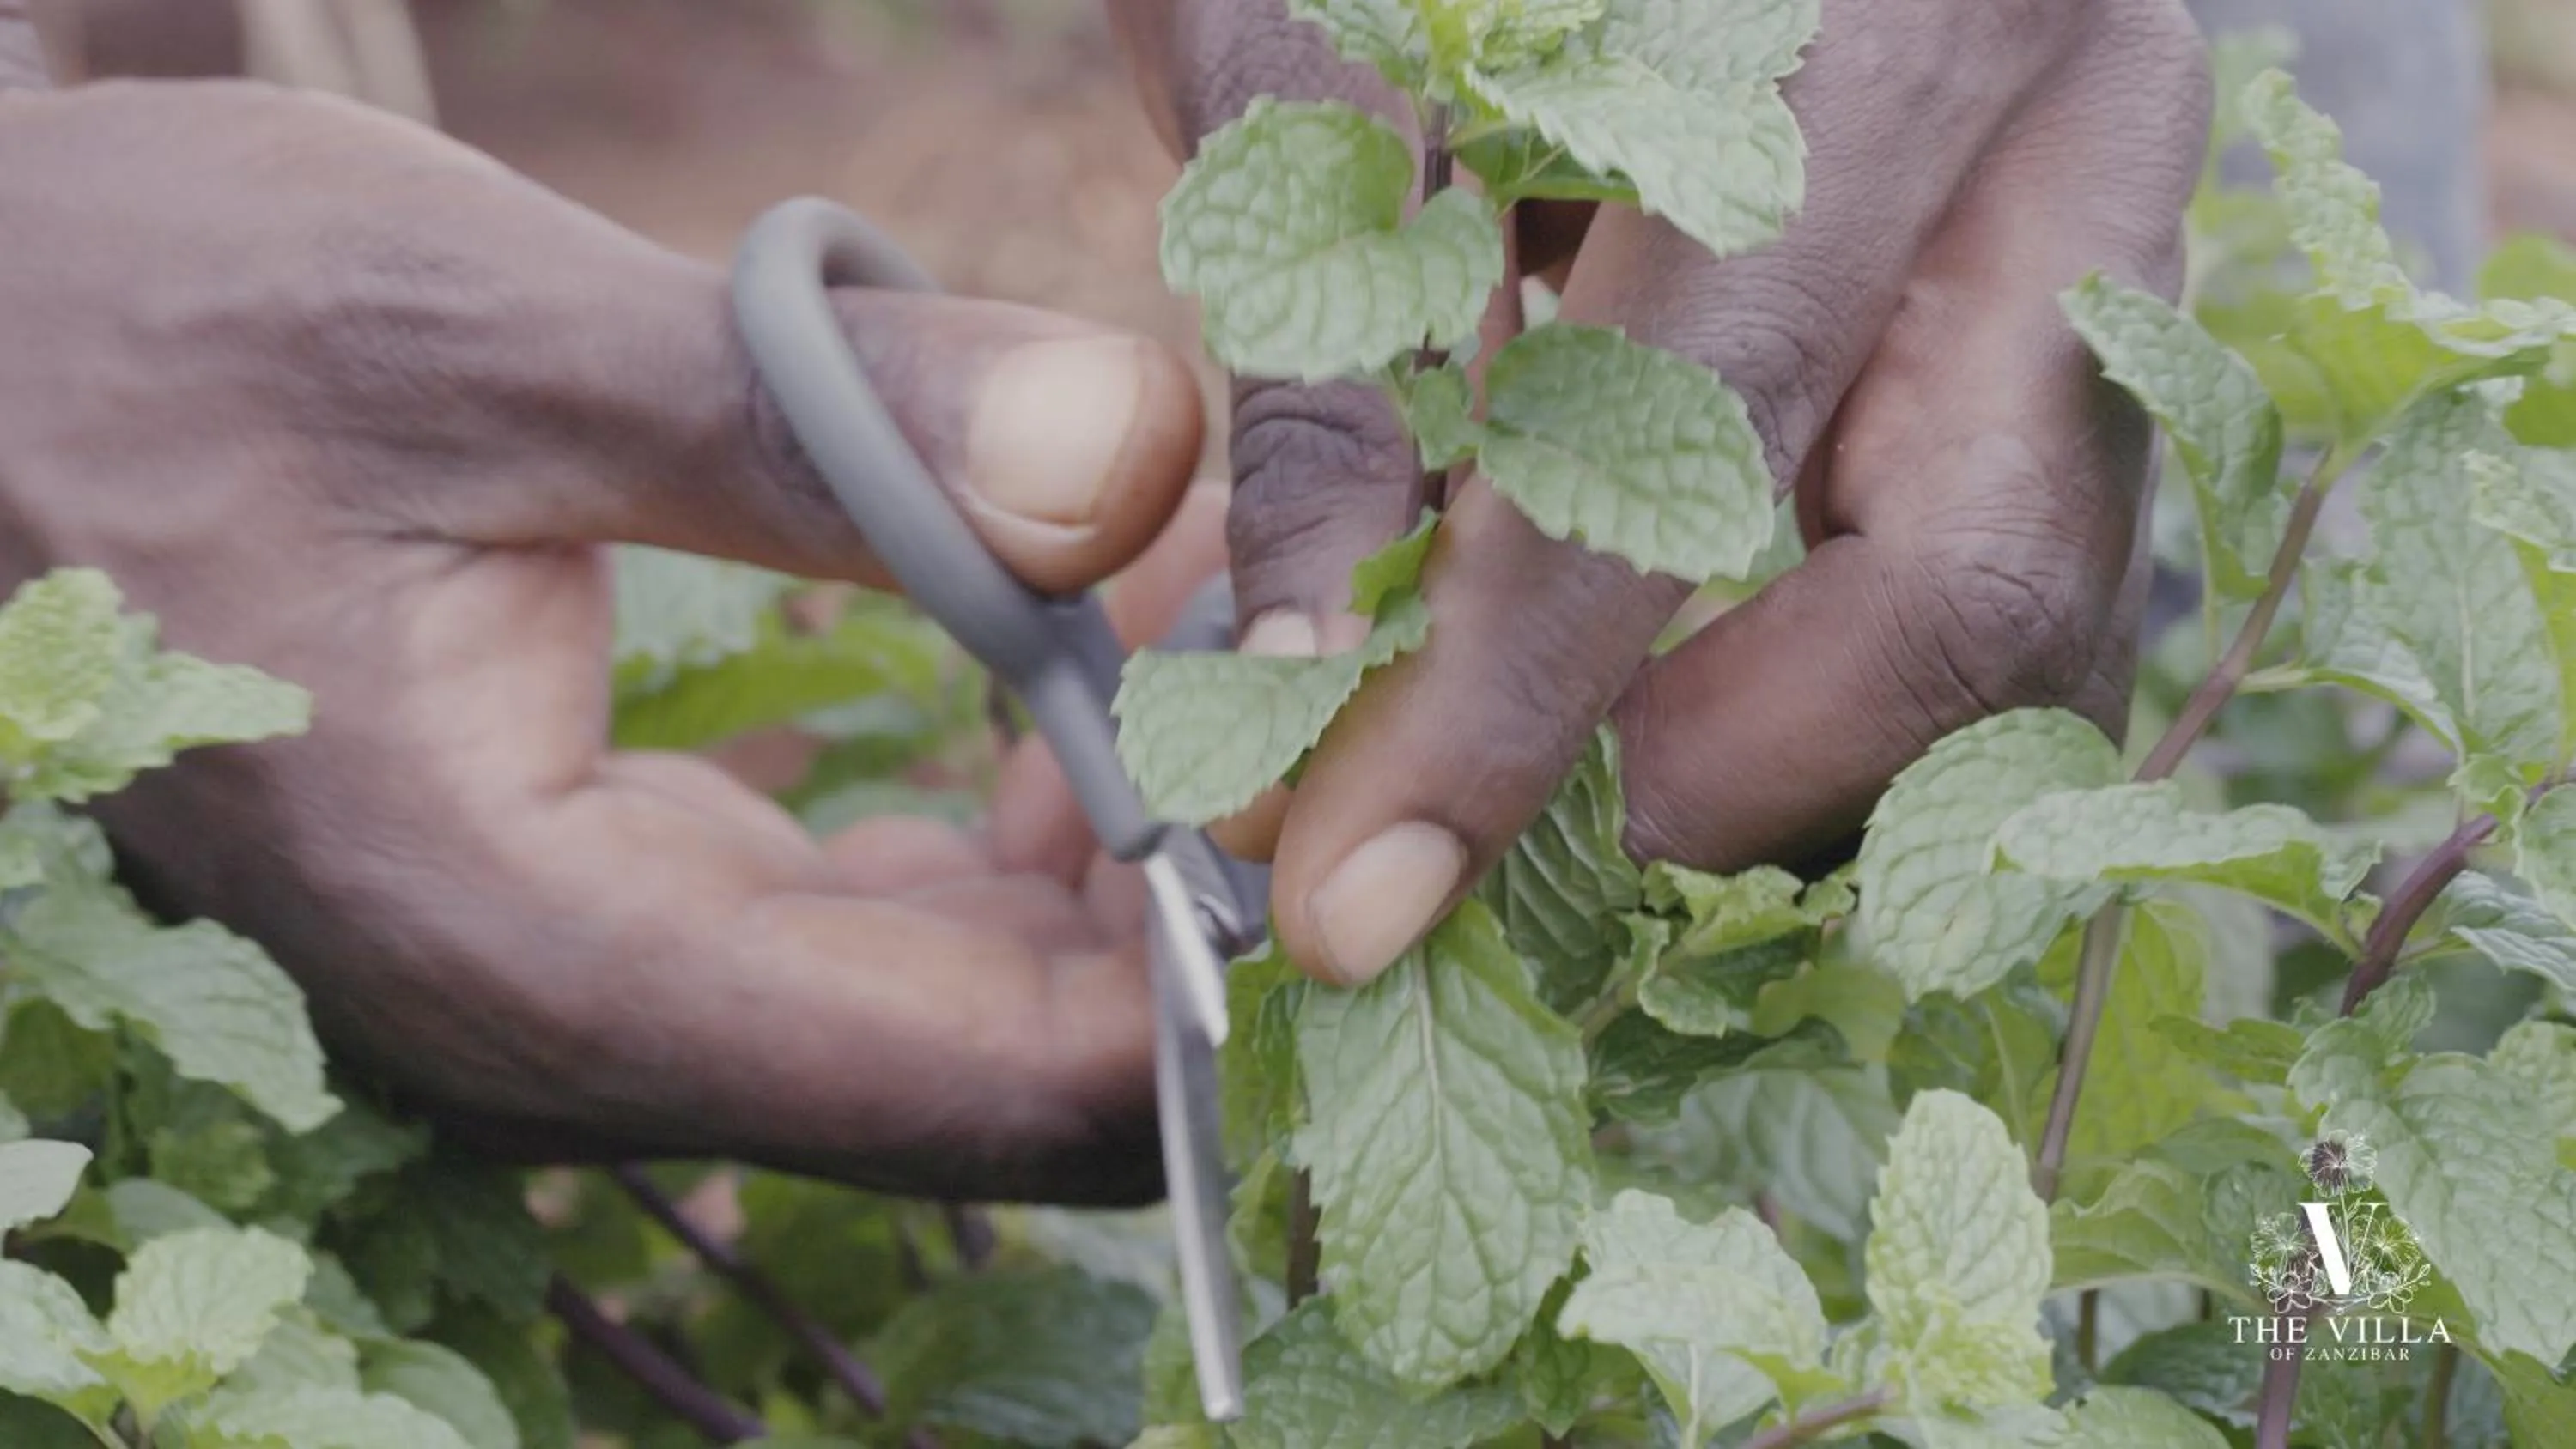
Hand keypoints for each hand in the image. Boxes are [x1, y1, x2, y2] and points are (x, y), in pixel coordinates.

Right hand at [0, 70, 1215, 1202]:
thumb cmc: (128, 329)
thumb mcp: (469, 330)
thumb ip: (816, 421)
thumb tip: (1138, 456)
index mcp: (524, 948)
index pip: (974, 1081)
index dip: (1214, 987)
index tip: (1354, 807)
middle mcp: (560, 1021)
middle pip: (988, 1071)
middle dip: (1190, 897)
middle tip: (1313, 675)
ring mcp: (579, 973)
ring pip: (940, 1002)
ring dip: (1107, 844)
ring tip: (1204, 624)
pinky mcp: (598, 896)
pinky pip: (863, 922)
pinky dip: (997, 815)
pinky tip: (1062, 664)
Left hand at [1113, 0, 2209, 985]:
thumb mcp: (1324, 41)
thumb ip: (1326, 352)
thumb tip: (1294, 684)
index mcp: (1908, 5)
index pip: (1720, 421)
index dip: (1519, 694)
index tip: (1356, 889)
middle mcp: (2085, 132)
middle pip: (1981, 583)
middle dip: (1715, 781)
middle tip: (1488, 867)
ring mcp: (2121, 238)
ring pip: (2021, 622)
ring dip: (1770, 761)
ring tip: (1541, 794)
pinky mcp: (2080, 326)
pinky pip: (1984, 568)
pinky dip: (1802, 676)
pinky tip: (1625, 696)